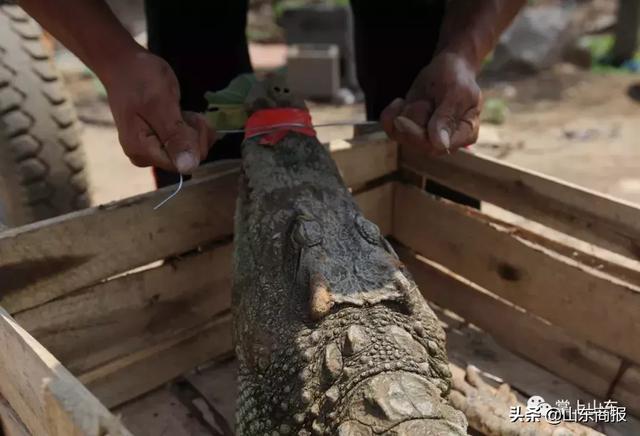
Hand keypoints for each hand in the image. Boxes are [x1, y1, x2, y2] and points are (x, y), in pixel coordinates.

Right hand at [102, 50, 214, 172]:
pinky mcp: (158, 142)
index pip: (183, 163)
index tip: (191, 117)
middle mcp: (145, 156)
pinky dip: (191, 129)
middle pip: (187, 159)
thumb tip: (188, 167)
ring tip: (183, 110)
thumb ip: (174, 136)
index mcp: (142, 151)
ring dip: (194, 130)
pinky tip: (183, 114)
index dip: (194, 142)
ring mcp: (151, 149)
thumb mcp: (160, 104)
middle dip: (195, 134)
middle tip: (186, 111)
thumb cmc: (140, 80)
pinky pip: (184, 144)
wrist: (124, 65)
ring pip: (189, 151)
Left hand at [381, 52, 481, 154]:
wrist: (448, 67)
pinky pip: (391, 129)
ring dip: (407, 111)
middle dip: (414, 116)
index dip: (417, 135)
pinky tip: (400, 102)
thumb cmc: (457, 77)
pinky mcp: (410, 131)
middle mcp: (445, 142)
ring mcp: (426, 138)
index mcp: (465, 134)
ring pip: (402, 134)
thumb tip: (440, 145)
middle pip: (416, 141)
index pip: (436, 147)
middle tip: (427, 98)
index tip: (401, 119)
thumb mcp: (455, 91)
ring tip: (423, 98)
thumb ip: (447, 116)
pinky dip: (390, 114)